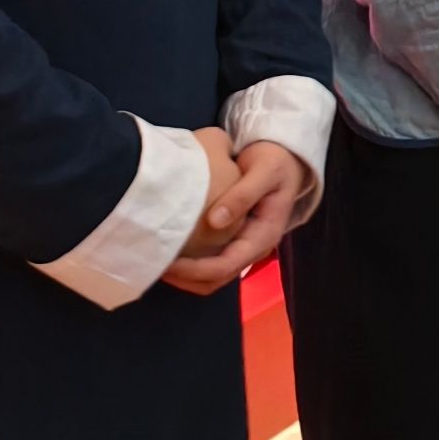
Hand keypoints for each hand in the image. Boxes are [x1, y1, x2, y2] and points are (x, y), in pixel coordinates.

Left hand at [162, 140, 308, 295]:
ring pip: (209, 278)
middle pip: (215, 280)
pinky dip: (188, 265)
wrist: (285, 159)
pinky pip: (208, 263)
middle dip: (184, 278)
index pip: (227, 266)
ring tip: (156, 261)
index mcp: (264, 236)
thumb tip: (215, 221)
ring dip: (183, 276)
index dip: (196, 270)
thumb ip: (244, 194)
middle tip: (153, 264)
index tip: (168, 261)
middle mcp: (253, 248)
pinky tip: (170, 250)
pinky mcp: (231, 241)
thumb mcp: (266, 172)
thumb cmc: (276, 162)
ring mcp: (242, 247)